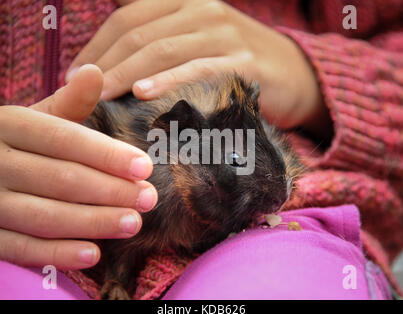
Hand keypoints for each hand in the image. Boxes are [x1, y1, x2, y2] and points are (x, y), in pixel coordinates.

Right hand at [0, 65, 157, 269]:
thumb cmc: (15, 142)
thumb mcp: (34, 118)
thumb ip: (67, 103)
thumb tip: (95, 71)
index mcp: (10, 125)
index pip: (64, 139)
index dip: (107, 154)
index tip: (145, 167)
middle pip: (61, 178)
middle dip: (110, 190)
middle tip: (149, 198)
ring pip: (44, 215)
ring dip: (93, 222)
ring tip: (133, 223)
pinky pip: (20, 247)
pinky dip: (57, 253)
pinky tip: (93, 254)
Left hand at [66, 0, 326, 132]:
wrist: (294, 74)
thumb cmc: (235, 64)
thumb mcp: (197, 44)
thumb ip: (162, 46)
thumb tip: (117, 69)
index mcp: (184, 2)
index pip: (127, 18)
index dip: (96, 47)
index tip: (75, 76)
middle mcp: (201, 9)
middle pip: (139, 33)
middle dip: (103, 63)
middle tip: (79, 92)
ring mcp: (223, 33)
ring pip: (163, 49)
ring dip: (125, 73)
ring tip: (99, 96)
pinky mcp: (242, 62)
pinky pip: (198, 68)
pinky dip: (169, 80)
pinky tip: (144, 93)